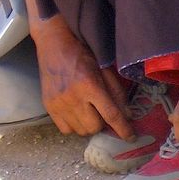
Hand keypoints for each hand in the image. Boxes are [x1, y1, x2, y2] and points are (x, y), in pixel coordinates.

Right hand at [16, 0, 132, 139]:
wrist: (53, 42)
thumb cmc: (82, 50)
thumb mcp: (103, 66)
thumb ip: (116, 90)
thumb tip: (127, 114)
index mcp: (90, 85)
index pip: (110, 114)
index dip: (122, 128)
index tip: (130, 137)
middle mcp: (73, 98)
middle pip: (95, 127)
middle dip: (103, 122)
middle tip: (104, 111)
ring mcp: (58, 104)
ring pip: (80, 130)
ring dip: (89, 124)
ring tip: (90, 109)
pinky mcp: (48, 107)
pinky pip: (65, 129)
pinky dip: (74, 125)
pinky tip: (77, 112)